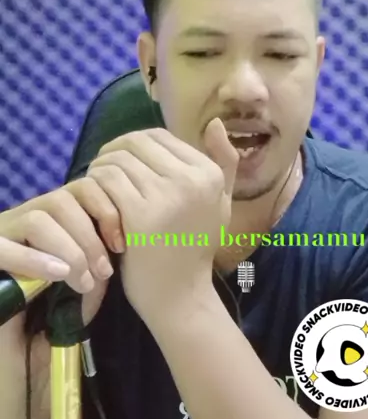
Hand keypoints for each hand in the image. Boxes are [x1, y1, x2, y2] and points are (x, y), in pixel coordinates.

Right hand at [0, 177, 125, 326]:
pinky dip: (33, 259)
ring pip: (38, 218)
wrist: (13, 353)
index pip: (82, 187)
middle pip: (62, 198)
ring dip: (68, 248)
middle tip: (104, 272)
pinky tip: (57, 275)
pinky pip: (2, 248)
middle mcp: (23, 218)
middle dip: (90, 235)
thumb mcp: (80, 286)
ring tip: (81, 282)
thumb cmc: (49, 317)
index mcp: (50, 217)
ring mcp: (1, 235)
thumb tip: (112, 253)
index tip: (120, 244)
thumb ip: (97, 266)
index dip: (106, 208)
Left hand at [86, 119, 238, 324]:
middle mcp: (192, 179)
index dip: (133, 144)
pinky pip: (106, 182)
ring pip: (116, 160)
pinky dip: (94, 188)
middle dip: (112, 153)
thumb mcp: (220, 202)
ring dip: (99, 170)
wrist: (180, 296)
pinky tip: (95, 204)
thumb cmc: (197, 247)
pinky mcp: (140, 216)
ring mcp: (166, 197)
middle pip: (134, 143)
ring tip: (97, 188)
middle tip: (102, 173)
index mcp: (209, 173)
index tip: (122, 164)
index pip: (158, 136)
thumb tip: (214, 122)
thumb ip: (223, 161)